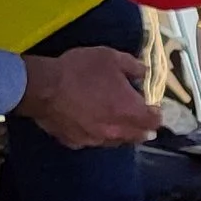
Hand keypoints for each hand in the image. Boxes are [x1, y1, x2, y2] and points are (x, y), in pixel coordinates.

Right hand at [18, 45, 160, 146]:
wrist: (43, 87)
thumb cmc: (81, 70)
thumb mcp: (111, 58)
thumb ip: (133, 66)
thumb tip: (144, 73)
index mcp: (129, 110)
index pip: (154, 121)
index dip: (157, 115)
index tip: (154, 108)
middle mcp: (116, 130)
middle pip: (138, 136)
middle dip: (143, 128)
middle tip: (143, 121)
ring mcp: (95, 140)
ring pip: (116, 141)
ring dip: (121, 133)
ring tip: (119, 124)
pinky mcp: (75, 143)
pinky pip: (92, 141)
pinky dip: (96, 134)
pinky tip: (91, 125)